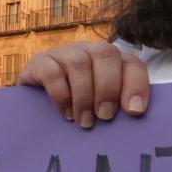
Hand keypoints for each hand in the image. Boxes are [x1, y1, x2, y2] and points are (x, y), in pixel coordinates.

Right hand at [17, 41, 149, 127]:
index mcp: (110, 61)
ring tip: (84, 121)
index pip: (131, 63)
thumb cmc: (76, 107)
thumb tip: (134, 116)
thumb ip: (116, 107)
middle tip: (105, 116)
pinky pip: (51, 72)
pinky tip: (65, 113)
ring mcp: (62, 53)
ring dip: (83, 96)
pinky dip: (61, 95)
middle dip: (107, 88)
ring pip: (78, 62)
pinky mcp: (39, 62)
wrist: (35, 104)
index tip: (134, 112)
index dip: (136, 85)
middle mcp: (88, 51)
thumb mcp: (100, 106)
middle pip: (104, 53)